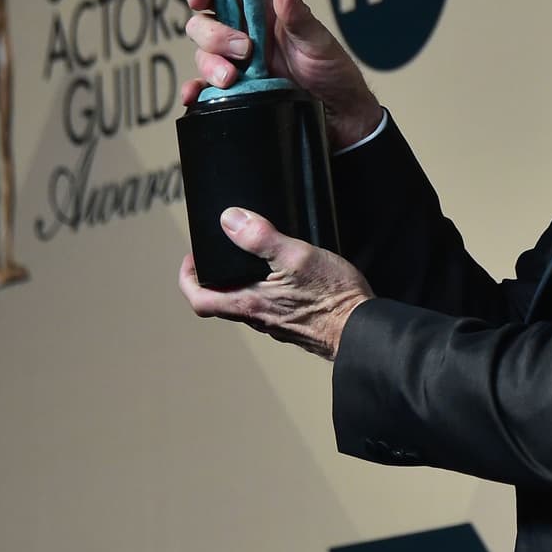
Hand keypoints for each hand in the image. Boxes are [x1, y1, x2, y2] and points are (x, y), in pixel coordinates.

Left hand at [178, 207, 372, 359]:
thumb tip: (229, 220)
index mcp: (250, 304)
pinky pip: (270, 308)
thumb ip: (261, 238)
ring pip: (246, 305)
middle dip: (216, 276)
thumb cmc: (333, 298)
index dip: (188, 278)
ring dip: (240, 283)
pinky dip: (266, 291)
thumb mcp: (297, 256)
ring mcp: (277, 325)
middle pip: (221, 302)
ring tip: (252, 259)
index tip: (192, 258)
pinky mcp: (295, 326)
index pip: (200, 299)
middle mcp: (258, 319)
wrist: (363, 331)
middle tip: (222, 253)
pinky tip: (285, 276)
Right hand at [183, 0, 382, 148]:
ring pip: (202, 57)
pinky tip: (193, 95)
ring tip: (232, 78)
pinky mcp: (233, 93)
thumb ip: (296, 14)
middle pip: (203, 26)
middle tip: (245, 50)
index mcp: (259, 14)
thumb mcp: (317, 40)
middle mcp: (241, 36)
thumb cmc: (331, 69)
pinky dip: (193, 91)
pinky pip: (203, 90)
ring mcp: (235, 66)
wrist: (337, 113)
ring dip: (210, 65)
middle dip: (215, 36)